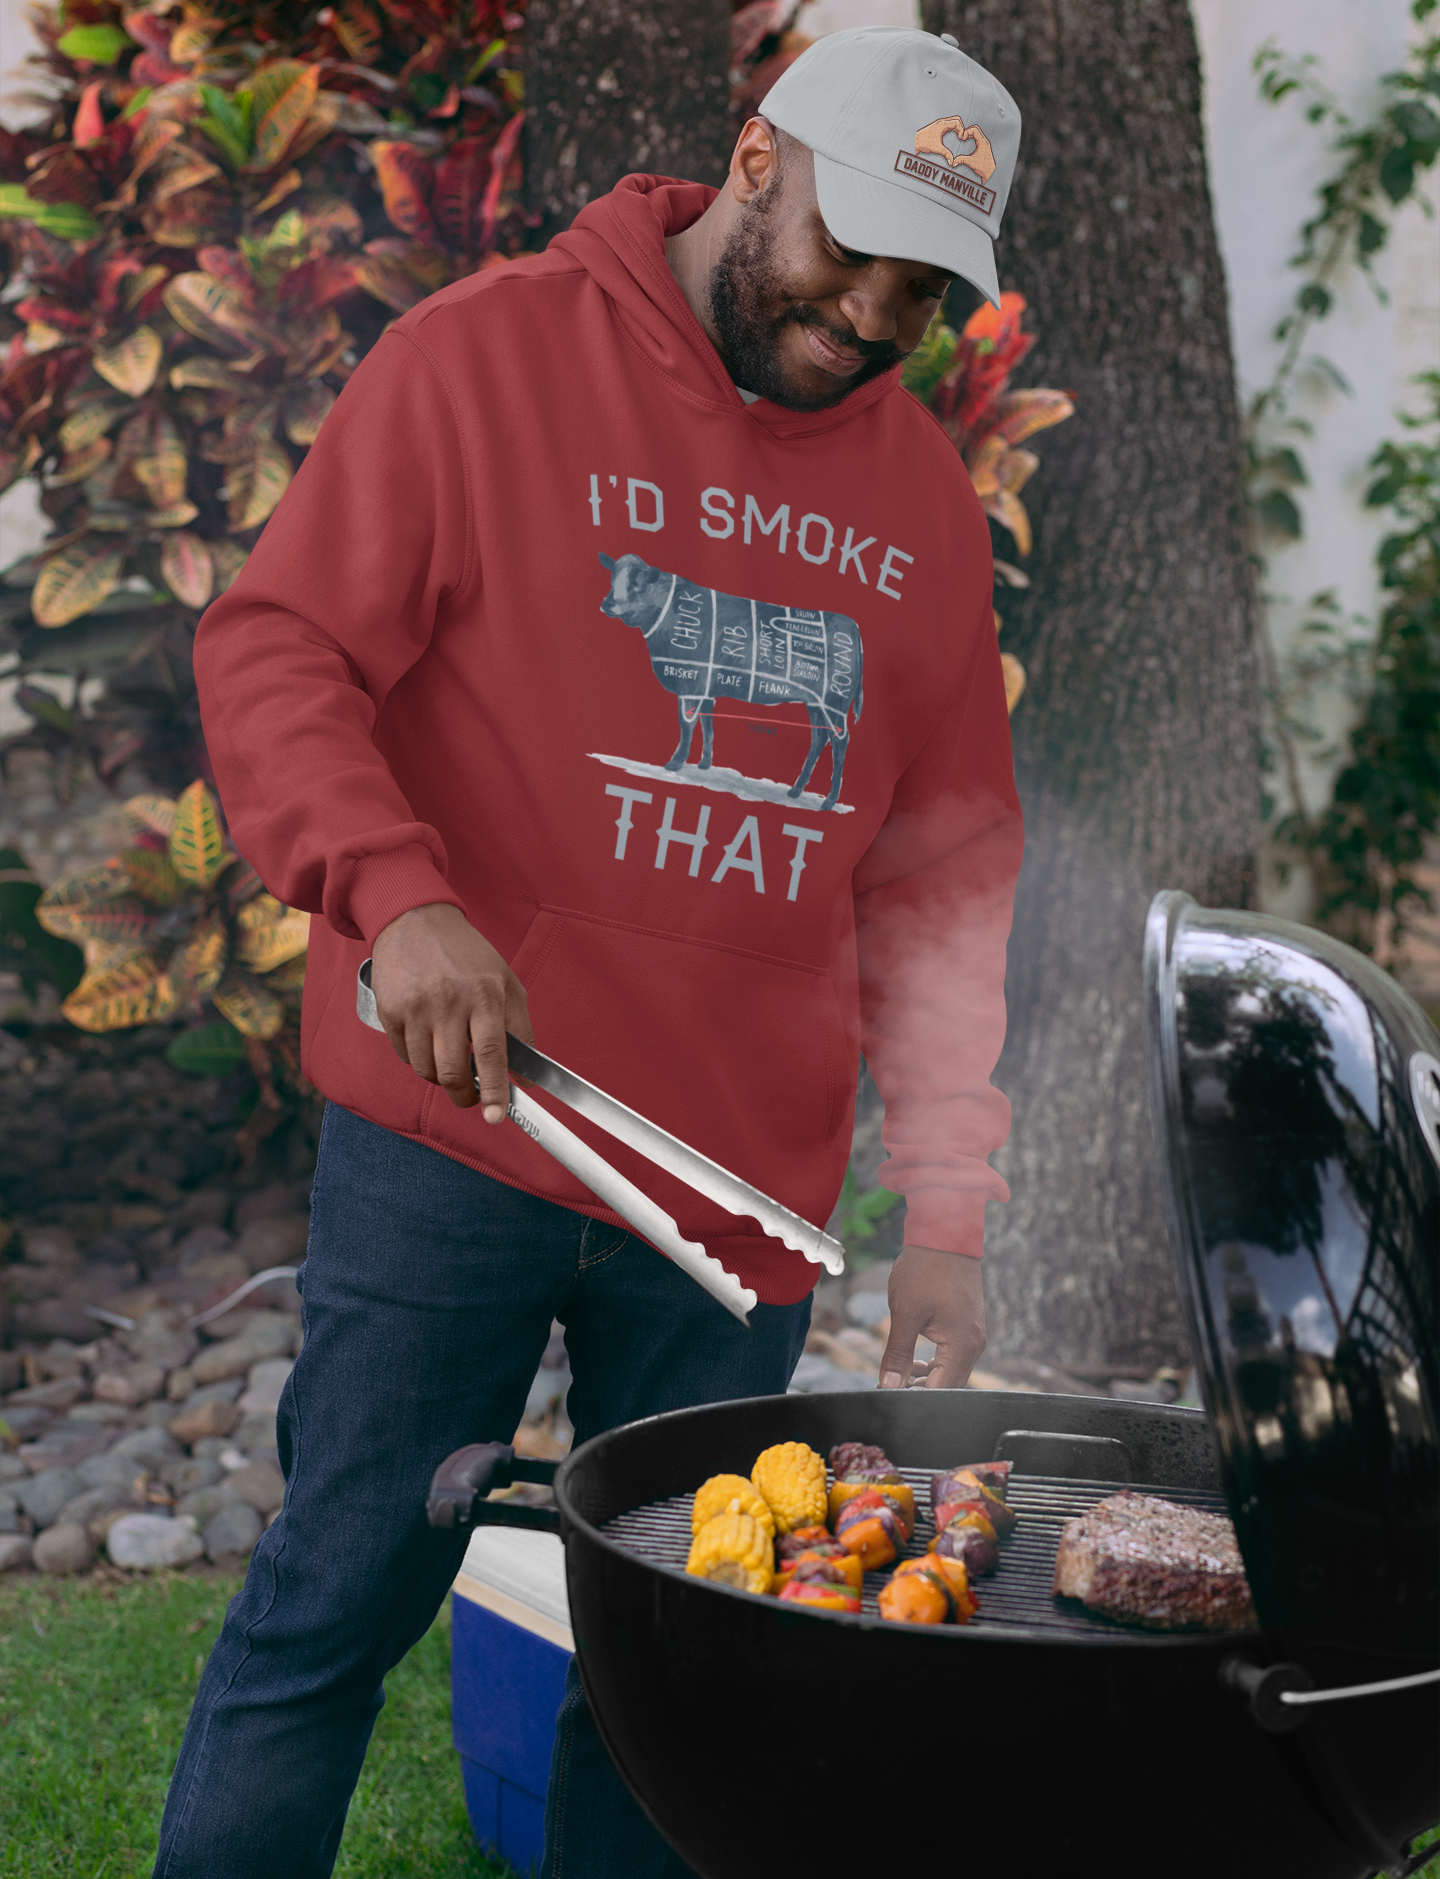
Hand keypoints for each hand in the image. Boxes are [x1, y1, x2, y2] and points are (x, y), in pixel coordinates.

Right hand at [370, 903, 534, 1121]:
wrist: (415, 920)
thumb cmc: (466, 954)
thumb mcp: (505, 981)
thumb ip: (520, 1029)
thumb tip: (525, 1077)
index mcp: (484, 994)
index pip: (491, 1053)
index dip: (493, 1090)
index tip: (495, 1115)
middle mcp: (448, 1002)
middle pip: (453, 1071)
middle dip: (463, 1095)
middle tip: (469, 1098)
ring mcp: (416, 1008)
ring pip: (426, 1069)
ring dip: (439, 1075)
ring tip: (448, 1056)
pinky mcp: (390, 1011)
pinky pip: (405, 1056)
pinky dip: (418, 1058)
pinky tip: (426, 1037)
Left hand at [878, 1244, 985, 1390]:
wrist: (945, 1233)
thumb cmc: (926, 1268)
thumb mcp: (905, 1312)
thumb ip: (898, 1353)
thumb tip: (889, 1384)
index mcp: (963, 1344)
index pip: (942, 1390)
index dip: (914, 1397)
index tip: (888, 1394)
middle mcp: (975, 1343)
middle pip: (949, 1384)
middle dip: (920, 1390)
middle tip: (890, 1386)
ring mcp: (974, 1333)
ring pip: (951, 1370)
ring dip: (927, 1378)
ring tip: (900, 1375)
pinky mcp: (968, 1325)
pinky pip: (953, 1355)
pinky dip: (935, 1363)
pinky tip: (915, 1360)